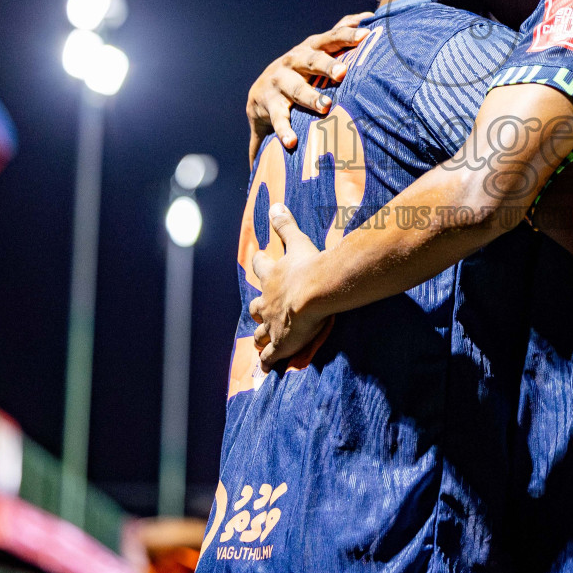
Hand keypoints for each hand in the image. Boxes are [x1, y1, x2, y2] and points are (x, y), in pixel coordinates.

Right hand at [246, 13, 371, 164]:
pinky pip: (278, 118)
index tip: (365, 36)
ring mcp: (279, 83)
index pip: (331, 38)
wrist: (261, 96)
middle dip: (327, 65)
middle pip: (312, 60)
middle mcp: (293, 62)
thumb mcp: (316, 50)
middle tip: (342, 72)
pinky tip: (292, 142)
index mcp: (310, 49)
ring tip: (325, 107)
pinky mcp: (268, 105)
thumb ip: (339, 34)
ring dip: (310, 97)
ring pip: (296, 89)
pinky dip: (284, 130)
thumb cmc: (301, 71)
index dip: (347, 36)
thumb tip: (368, 16)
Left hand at [250, 204, 330, 369]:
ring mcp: (273, 324)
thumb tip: (275, 204)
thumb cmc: (308, 266)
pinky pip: (271, 355)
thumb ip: (285, 224)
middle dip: (258, 306)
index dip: (260, 264)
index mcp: (273, 277)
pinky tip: (265, 367)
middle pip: (257, 305)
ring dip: (260, 335)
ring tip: (260, 341)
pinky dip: (267, 361)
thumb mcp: (297, 241)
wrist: (315, 291)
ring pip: (260, 332)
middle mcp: (268, 301)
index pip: (262, 268)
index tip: (259, 259)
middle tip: (259, 307)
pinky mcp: (280, 342)